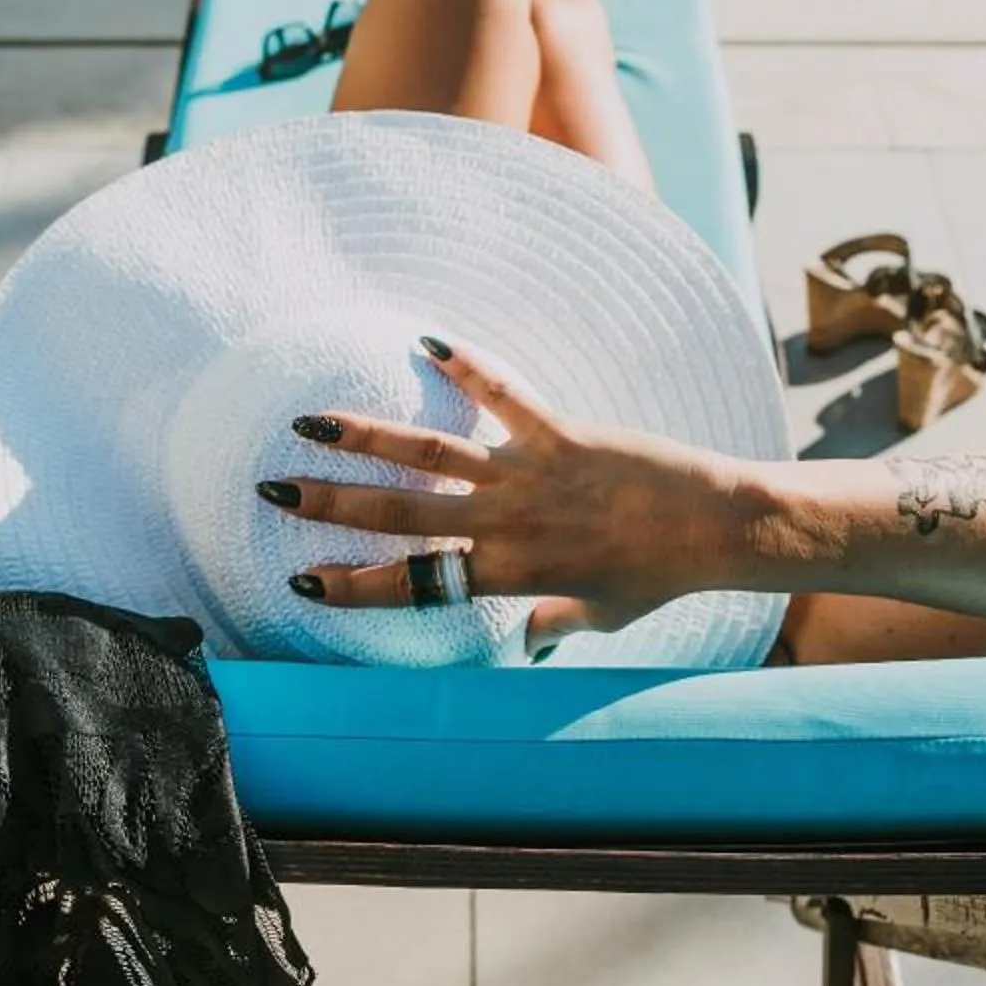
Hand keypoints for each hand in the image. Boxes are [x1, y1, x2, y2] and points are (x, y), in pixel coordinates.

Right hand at [260, 339, 744, 649]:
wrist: (713, 528)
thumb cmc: (658, 578)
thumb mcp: (599, 616)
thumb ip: (553, 624)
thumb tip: (527, 646)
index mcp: (508, 574)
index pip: (412, 584)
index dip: (353, 586)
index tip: (301, 582)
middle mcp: (504, 523)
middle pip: (397, 514)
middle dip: (328, 504)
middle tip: (272, 489)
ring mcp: (527, 473)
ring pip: (429, 452)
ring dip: (365, 436)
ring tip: (311, 422)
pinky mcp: (558, 431)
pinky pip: (502, 394)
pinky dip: (466, 365)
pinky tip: (425, 339)